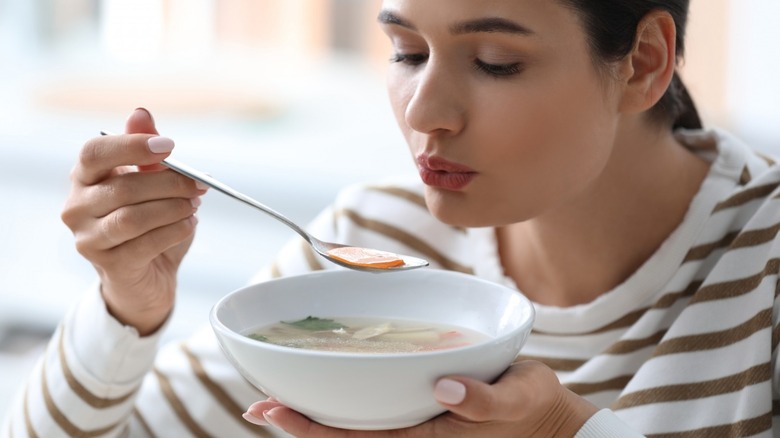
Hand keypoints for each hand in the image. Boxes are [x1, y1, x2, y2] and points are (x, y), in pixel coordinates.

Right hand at [61, 108, 206, 334]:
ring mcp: (88, 238)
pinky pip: (145, 243)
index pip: (94, 152)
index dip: (132, 146)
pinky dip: (174, 231)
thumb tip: (141, 113)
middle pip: (124, 187)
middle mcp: (76, 207)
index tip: (170, 147)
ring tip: (193, 206)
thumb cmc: (149, 223)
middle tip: (199, 185)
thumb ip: (146, 149)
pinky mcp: (107, 265)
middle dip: (170, 184)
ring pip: (133, 217)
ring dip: (173, 209)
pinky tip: (188, 225)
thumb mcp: (151, 182)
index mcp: (85, 178)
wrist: (148, 276)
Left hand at [243, 360, 597, 437]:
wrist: (549, 420)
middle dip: (300, 421)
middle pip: (344, 433)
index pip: (357, 437)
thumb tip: (446, 389)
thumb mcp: (515, 401)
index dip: (313, 427)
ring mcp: (414, 421)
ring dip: (315, 412)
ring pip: (354, 421)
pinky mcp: (421, 406)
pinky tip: (328, 383)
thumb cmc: (531, 409)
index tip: (275, 412)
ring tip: (276, 397)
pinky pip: (374, 406)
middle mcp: (412, 432)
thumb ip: (483, 400)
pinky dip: (344, 397)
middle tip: (259, 403)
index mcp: (425, 436)